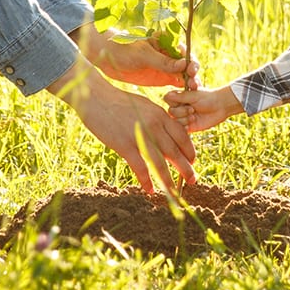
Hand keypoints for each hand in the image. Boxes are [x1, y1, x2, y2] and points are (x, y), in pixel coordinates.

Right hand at [49, 62, 195, 194]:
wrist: (96, 97)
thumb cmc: (118, 101)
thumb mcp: (143, 106)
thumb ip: (156, 119)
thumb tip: (165, 133)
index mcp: (160, 114)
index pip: (182, 135)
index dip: (189, 150)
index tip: (192, 160)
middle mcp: (154, 126)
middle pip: (175, 152)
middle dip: (186, 168)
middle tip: (193, 180)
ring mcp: (140, 136)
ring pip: (159, 163)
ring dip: (168, 180)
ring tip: (174, 192)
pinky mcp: (124, 145)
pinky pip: (139, 167)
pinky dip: (146, 180)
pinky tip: (149, 190)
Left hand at [74, 25, 199, 89]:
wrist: (106, 56)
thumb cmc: (123, 49)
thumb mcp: (142, 55)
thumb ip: (162, 61)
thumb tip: (183, 64)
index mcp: (167, 43)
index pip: (184, 52)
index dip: (191, 61)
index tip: (192, 70)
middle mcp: (169, 55)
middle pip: (187, 66)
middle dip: (192, 75)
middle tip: (195, 85)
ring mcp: (166, 68)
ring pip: (183, 77)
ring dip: (189, 85)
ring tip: (192, 94)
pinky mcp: (162, 78)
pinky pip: (175, 85)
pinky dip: (181, 92)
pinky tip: (184, 99)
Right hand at [164, 83, 243, 133]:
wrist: (220, 107)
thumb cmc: (208, 98)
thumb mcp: (193, 96)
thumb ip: (180, 97)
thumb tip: (167, 95)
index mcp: (179, 97)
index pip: (167, 99)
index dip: (174, 102)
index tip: (185, 101)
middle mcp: (179, 107)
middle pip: (170, 111)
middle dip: (181, 111)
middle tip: (193, 109)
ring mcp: (183, 117)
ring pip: (175, 121)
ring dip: (185, 119)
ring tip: (194, 116)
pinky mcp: (188, 127)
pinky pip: (180, 130)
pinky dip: (186, 127)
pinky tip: (193, 122)